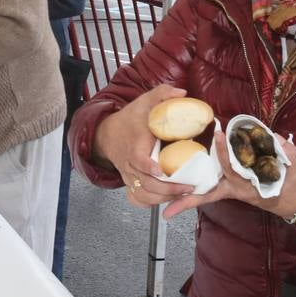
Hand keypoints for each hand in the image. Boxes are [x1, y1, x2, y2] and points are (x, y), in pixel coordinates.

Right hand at [92, 84, 196, 209]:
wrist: (107, 134)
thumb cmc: (130, 120)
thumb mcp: (144, 102)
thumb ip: (162, 94)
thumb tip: (182, 93)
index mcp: (134, 146)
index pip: (138, 160)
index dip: (148, 166)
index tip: (161, 170)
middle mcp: (130, 164)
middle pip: (145, 184)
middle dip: (167, 189)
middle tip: (188, 187)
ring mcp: (129, 175)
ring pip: (143, 195)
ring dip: (162, 198)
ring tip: (182, 195)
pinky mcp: (130, 182)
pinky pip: (136, 198)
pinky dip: (149, 203)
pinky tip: (164, 200)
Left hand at [163, 132, 295, 222]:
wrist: (291, 201)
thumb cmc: (292, 183)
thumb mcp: (295, 167)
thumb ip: (287, 151)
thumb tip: (274, 137)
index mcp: (249, 185)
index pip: (233, 167)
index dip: (226, 151)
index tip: (220, 135)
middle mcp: (235, 190)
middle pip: (209, 191)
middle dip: (190, 197)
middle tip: (171, 200)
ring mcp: (230, 191)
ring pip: (205, 196)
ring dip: (186, 202)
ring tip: (166, 209)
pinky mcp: (227, 190)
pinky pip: (207, 194)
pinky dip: (192, 197)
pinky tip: (173, 201)